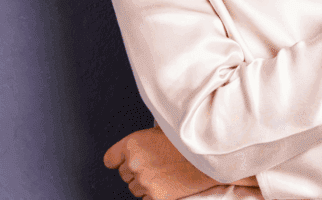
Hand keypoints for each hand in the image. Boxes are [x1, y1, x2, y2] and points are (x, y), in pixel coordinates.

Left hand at [103, 125, 255, 198]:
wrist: (211, 155)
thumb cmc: (190, 138)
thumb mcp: (164, 128)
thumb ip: (147, 136)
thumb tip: (140, 135)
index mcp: (133, 143)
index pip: (110, 159)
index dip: (119, 160)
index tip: (125, 161)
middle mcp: (135, 163)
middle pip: (124, 175)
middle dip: (137, 172)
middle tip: (157, 164)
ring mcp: (144, 181)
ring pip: (135, 189)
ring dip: (146, 184)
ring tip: (166, 173)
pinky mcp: (155, 197)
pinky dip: (156, 195)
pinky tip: (170, 183)